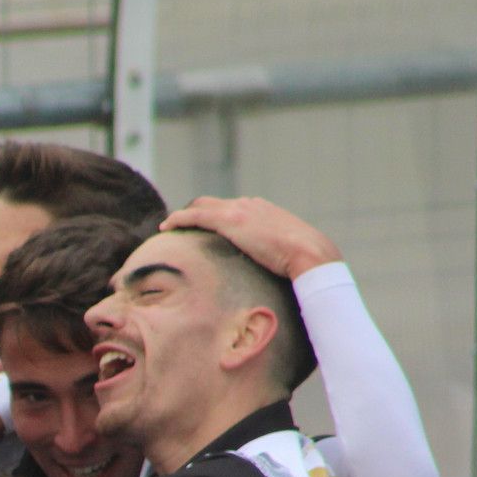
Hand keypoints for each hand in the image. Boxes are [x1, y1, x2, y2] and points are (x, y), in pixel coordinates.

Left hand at [160, 196, 341, 279]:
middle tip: (179, 227)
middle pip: (212, 203)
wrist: (310, 253)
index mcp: (263, 210)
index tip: (203, 227)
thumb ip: (275, 254)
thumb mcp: (287, 253)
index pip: (232, 207)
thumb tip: (276, 272)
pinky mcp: (230, 221)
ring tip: (169, 228)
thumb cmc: (304, 261)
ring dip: (184, 215)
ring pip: (201, 206)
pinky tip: (167, 228)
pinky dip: (179, 219)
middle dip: (194, 212)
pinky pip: (195, 215)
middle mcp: (249, 205)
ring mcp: (239, 210)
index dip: (214, 215)